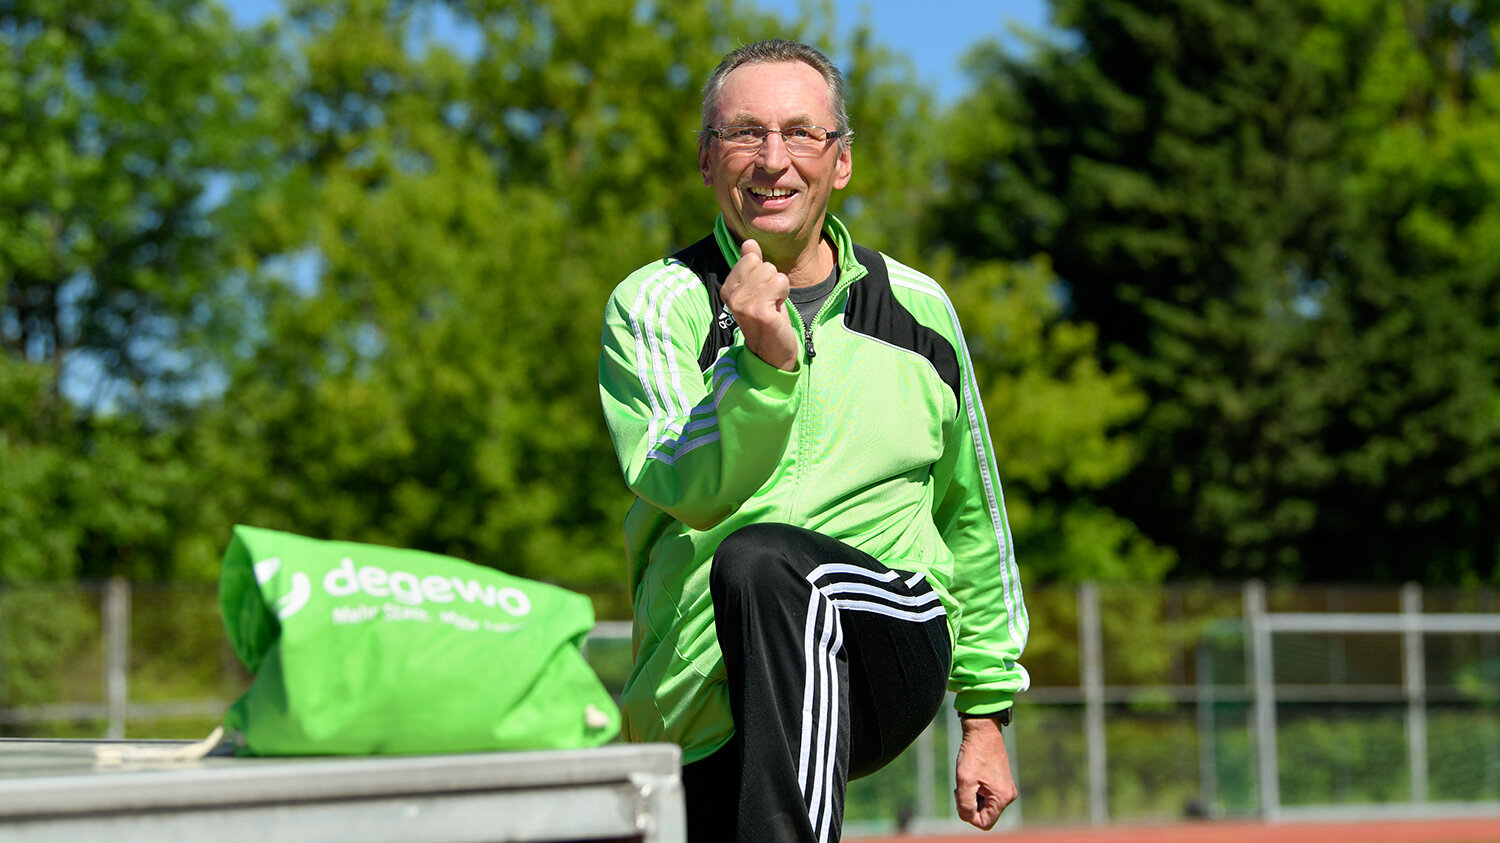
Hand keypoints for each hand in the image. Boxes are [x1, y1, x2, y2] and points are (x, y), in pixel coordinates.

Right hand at [720, 239, 799, 370]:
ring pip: (773, 272)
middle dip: (773, 281)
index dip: (763, 274)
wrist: (773, 353)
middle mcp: (732, 297)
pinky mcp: (760, 312)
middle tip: (770, 303)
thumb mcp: (757, 289)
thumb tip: (749, 242)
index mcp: (728, 289)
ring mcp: (744, 305)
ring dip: (780, 289)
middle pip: (764, 264)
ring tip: (773, 308)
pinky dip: (784, 295)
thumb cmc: (767, 319)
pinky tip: (777, 312)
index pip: (750, 258)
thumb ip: (751, 265)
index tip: (762, 294)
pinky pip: (781, 283)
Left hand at [953, 715, 1016, 829]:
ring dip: (973, 796)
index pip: (984, 823)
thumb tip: (968, 817)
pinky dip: (977, 790)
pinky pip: (987, 796)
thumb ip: (965, 804)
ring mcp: (1007, 788)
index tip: (961, 796)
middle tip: (962, 786)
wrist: (982, 730)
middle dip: (970, 804)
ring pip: (985, 805)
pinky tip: (973, 776)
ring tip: (968, 779)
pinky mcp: (1002, 782)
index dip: (969, 815)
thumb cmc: (973, 754)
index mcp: (1002, 797)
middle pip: (985, 814)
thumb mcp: (964, 781)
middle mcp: (1009, 795)